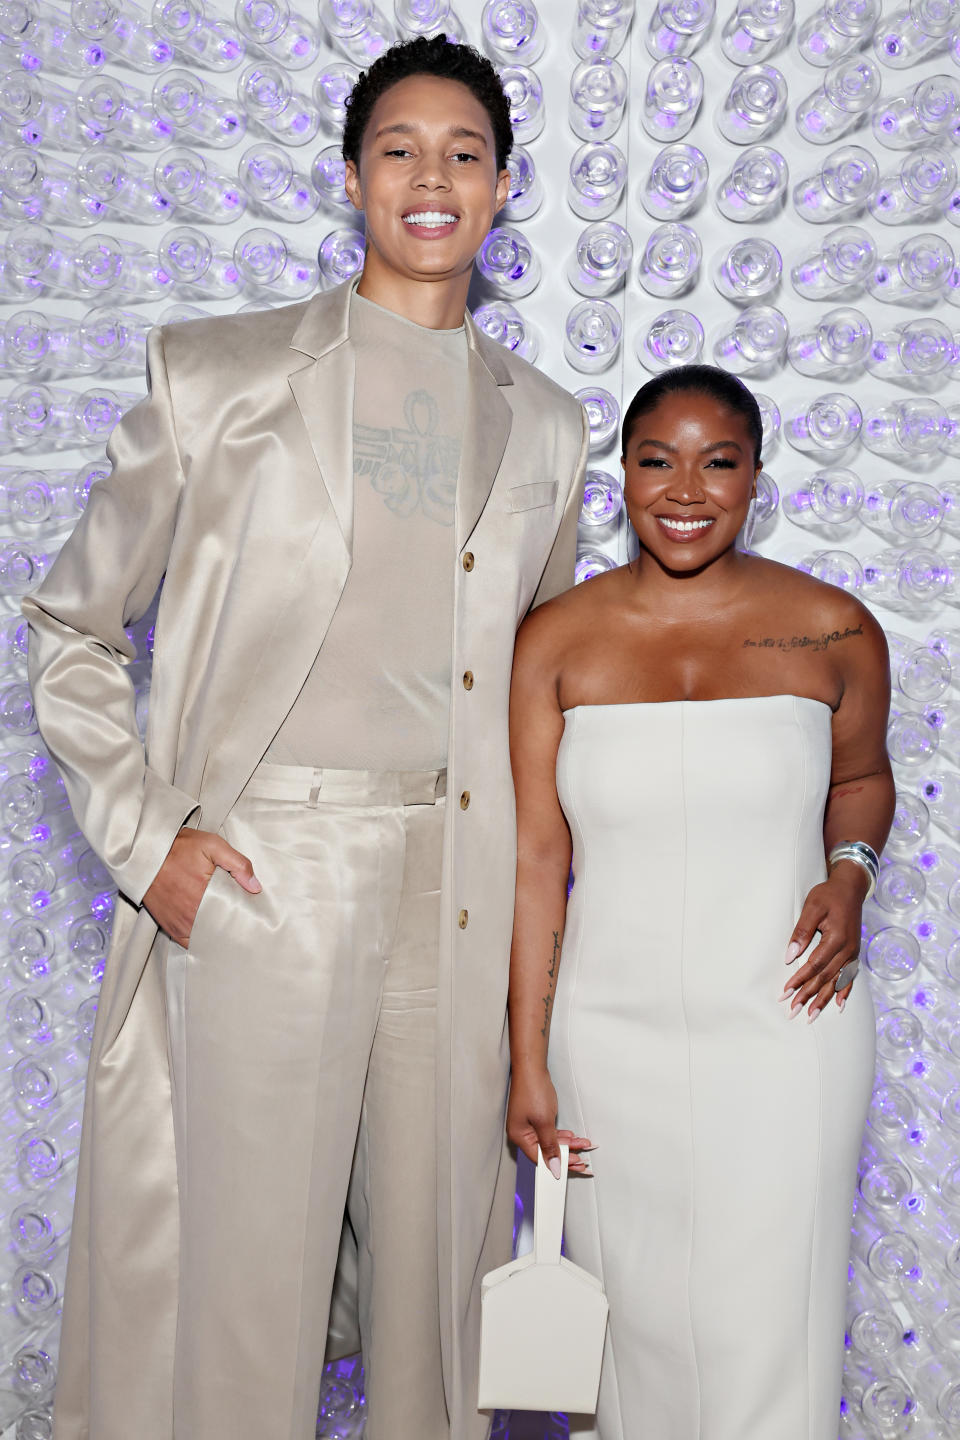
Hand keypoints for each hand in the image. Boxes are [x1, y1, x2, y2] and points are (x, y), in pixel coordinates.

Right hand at [143, 827, 260, 946]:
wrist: (145, 853)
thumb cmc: (178, 848)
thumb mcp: (212, 845)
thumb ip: (237, 864)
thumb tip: (255, 887)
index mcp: (203, 895)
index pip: (232, 916)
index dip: (244, 917)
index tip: (252, 914)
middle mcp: (190, 915)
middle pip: (220, 930)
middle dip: (232, 927)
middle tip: (243, 922)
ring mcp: (179, 924)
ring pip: (206, 939)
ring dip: (217, 935)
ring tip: (229, 927)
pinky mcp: (169, 927)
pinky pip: (189, 942)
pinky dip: (200, 940)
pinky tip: (210, 933)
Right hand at [507, 1064, 592, 1176]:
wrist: (531, 1066)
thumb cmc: (533, 1090)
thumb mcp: (544, 1121)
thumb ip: (550, 1145)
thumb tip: (553, 1167)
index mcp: (519, 1136)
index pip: (539, 1158)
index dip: (557, 1164)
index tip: (574, 1167)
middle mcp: (522, 1132)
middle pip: (545, 1151)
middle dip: (566, 1154)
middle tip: (582, 1159)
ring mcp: (528, 1124)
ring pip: (549, 1140)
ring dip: (567, 1143)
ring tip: (582, 1144)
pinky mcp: (534, 1116)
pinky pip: (548, 1131)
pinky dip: (561, 1134)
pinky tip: (571, 1136)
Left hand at [782, 863, 866, 1020]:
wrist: (850, 888)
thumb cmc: (827, 895)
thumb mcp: (812, 907)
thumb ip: (802, 932)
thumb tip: (790, 956)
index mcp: (837, 938)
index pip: (814, 965)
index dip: (799, 980)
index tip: (785, 992)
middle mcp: (848, 949)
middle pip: (825, 978)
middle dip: (808, 996)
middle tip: (792, 1011)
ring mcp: (853, 953)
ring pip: (837, 982)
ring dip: (823, 1000)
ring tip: (811, 1015)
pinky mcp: (854, 954)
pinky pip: (850, 977)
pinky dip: (844, 992)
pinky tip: (838, 1005)